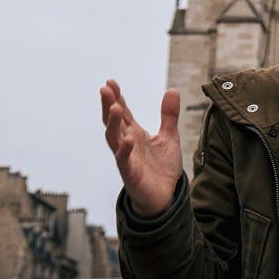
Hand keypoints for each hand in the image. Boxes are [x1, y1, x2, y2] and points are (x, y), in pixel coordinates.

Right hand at [100, 80, 183, 218]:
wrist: (166, 197)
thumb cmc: (162, 168)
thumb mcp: (170, 137)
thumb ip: (169, 115)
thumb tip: (172, 90)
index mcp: (135, 134)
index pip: (123, 113)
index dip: (117, 98)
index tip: (110, 82)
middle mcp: (127, 144)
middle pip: (114, 122)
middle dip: (108, 105)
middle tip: (105, 89)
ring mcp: (127, 158)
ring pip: (114, 139)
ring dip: (113, 124)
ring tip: (114, 107)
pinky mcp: (130, 174)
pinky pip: (124, 161)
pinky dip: (124, 150)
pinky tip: (128, 139)